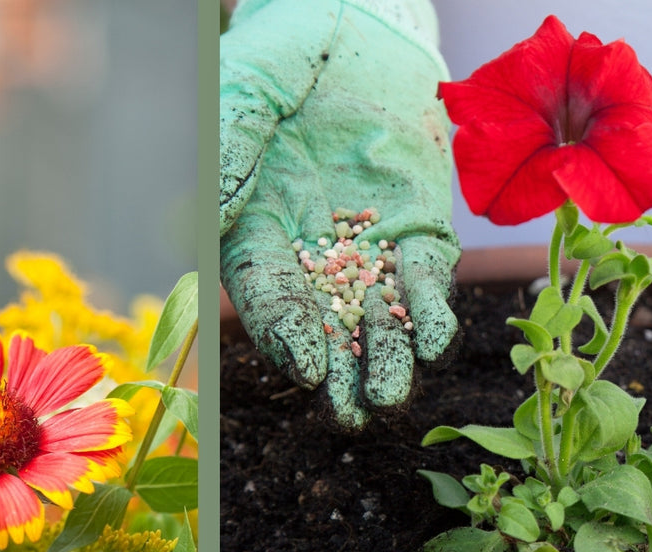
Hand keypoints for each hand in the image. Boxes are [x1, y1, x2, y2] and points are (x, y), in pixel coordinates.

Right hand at [220, 0, 458, 425]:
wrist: (361, 22)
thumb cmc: (291, 48)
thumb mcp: (251, 85)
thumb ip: (232, 145)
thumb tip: (218, 210)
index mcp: (257, 233)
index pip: (268, 297)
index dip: (286, 335)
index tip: (306, 367)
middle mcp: (310, 254)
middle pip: (321, 329)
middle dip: (336, 373)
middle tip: (351, 412)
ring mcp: (367, 246)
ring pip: (375, 320)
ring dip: (384, 360)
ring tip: (391, 393)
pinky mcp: (418, 228)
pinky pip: (426, 279)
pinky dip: (430, 310)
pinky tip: (434, 338)